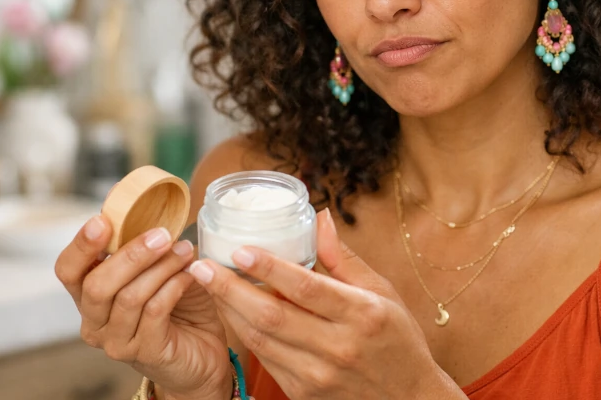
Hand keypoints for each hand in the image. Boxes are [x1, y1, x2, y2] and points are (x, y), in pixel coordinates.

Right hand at [55, 216, 232, 399]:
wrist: (203, 353)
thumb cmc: (178, 308)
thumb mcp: (157, 272)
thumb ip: (146, 249)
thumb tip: (152, 212)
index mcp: (90, 297)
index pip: (67, 271)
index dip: (80, 245)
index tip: (102, 220)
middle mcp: (95, 322)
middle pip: (97, 285)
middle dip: (131, 254)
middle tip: (162, 234)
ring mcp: (116, 341)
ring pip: (129, 297)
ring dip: (160, 268)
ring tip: (184, 251)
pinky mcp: (145, 351)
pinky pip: (155, 311)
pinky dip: (174, 286)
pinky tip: (191, 274)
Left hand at [186, 208, 463, 399]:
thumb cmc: (398, 341)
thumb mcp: (384, 294)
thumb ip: (345, 259)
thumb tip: (319, 218)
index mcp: (362, 314)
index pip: (306, 288)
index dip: (270, 267)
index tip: (240, 248)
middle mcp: (338, 347)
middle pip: (272, 316)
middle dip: (230, 289)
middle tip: (202, 266)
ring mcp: (318, 376)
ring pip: (260, 340)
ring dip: (228, 311)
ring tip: (207, 284)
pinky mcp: (304, 394)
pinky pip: (264, 360)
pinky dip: (244, 334)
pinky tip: (231, 312)